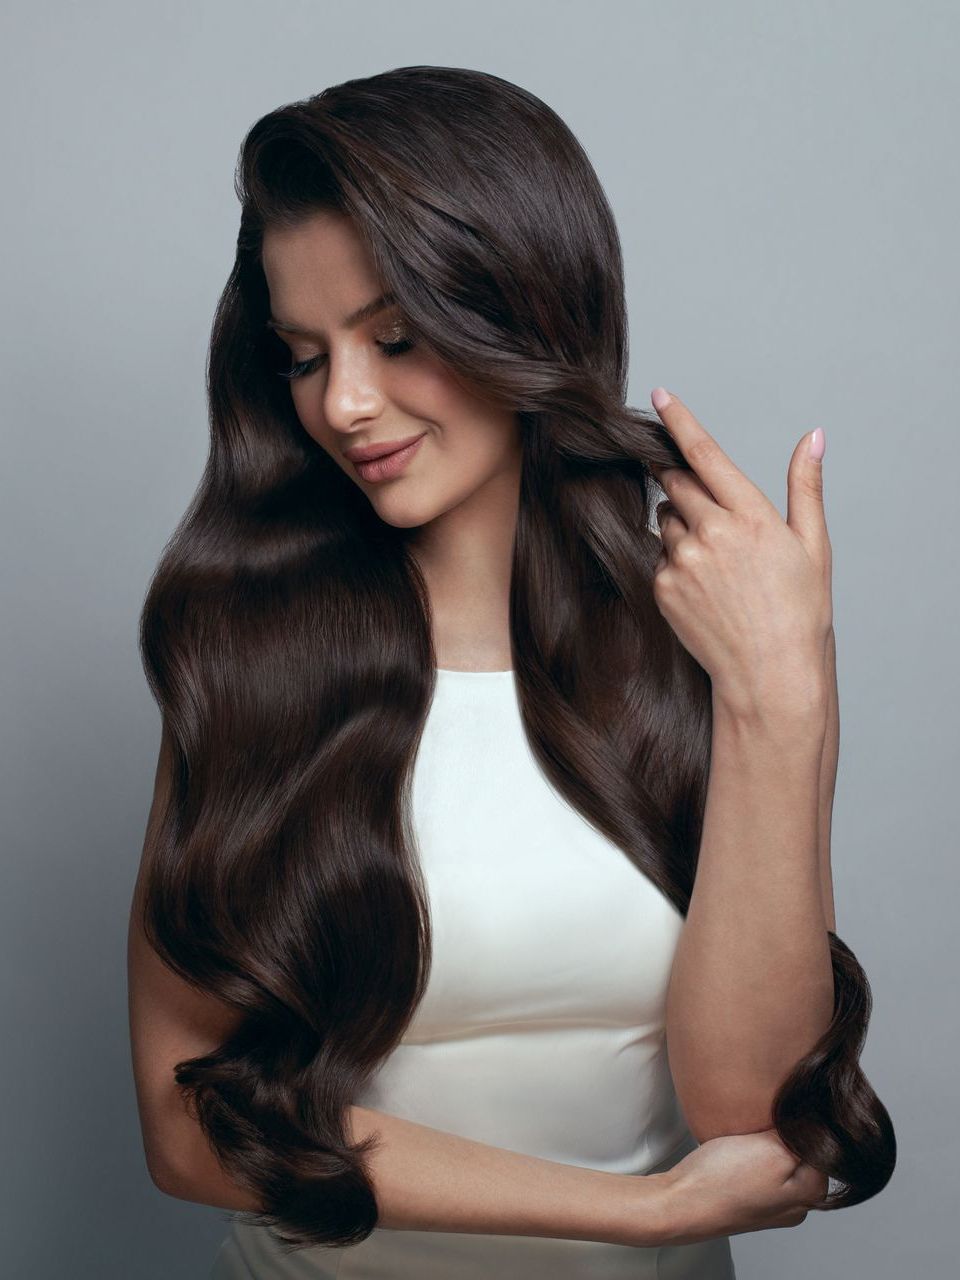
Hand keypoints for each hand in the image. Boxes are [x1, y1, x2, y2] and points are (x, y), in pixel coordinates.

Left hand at [646, 388, 832, 717]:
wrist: (770, 674)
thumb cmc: (799, 611)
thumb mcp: (813, 545)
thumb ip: (805, 487)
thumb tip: (812, 438)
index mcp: (750, 515)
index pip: (704, 454)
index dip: (678, 421)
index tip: (658, 396)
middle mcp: (711, 533)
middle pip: (676, 483)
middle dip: (684, 483)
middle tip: (710, 511)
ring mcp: (682, 561)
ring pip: (666, 521)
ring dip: (681, 526)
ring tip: (717, 562)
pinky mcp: (663, 588)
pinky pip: (659, 557)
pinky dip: (675, 562)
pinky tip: (704, 587)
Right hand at [654, 1128, 828, 1244]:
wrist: (681, 1202)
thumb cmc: (722, 1181)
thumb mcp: (772, 1150)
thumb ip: (802, 1139)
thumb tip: (817, 1123)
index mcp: (811, 1193)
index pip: (824, 1144)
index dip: (803, 1121)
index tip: (782, 1112)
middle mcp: (796, 1204)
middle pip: (803, 1152)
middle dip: (787, 1133)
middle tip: (762, 1122)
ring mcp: (771, 1203)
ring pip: (780, 1159)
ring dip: (767, 1142)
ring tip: (747, 1136)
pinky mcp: (749, 1198)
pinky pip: (759, 1168)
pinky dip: (751, 1154)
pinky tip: (737, 1149)